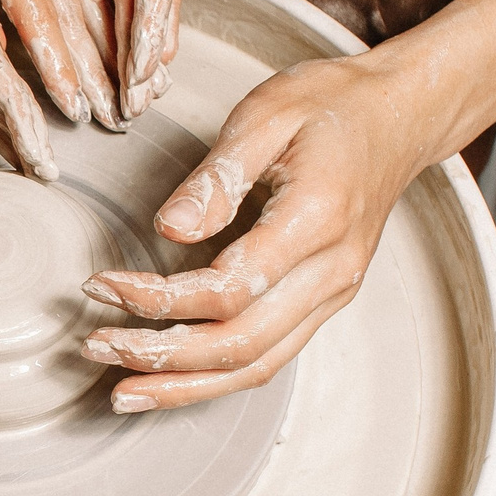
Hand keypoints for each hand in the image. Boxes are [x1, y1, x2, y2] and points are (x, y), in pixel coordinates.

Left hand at [78, 58, 435, 410]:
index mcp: (317, 219)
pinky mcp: (324, 302)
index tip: (101, 285)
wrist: (399, 115)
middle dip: (163, 356)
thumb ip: (216, 177)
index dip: (158, 299)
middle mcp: (332, 271)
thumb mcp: (267, 114)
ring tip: (122, 390)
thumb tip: (170, 229)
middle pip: (242, 344)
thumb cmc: (331, 105)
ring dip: (185, 384)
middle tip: (96, 346)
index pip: (229, 288)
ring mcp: (334, 293)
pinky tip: (170, 380)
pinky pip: (269, 355)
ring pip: (258, 365)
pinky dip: (216, 376)